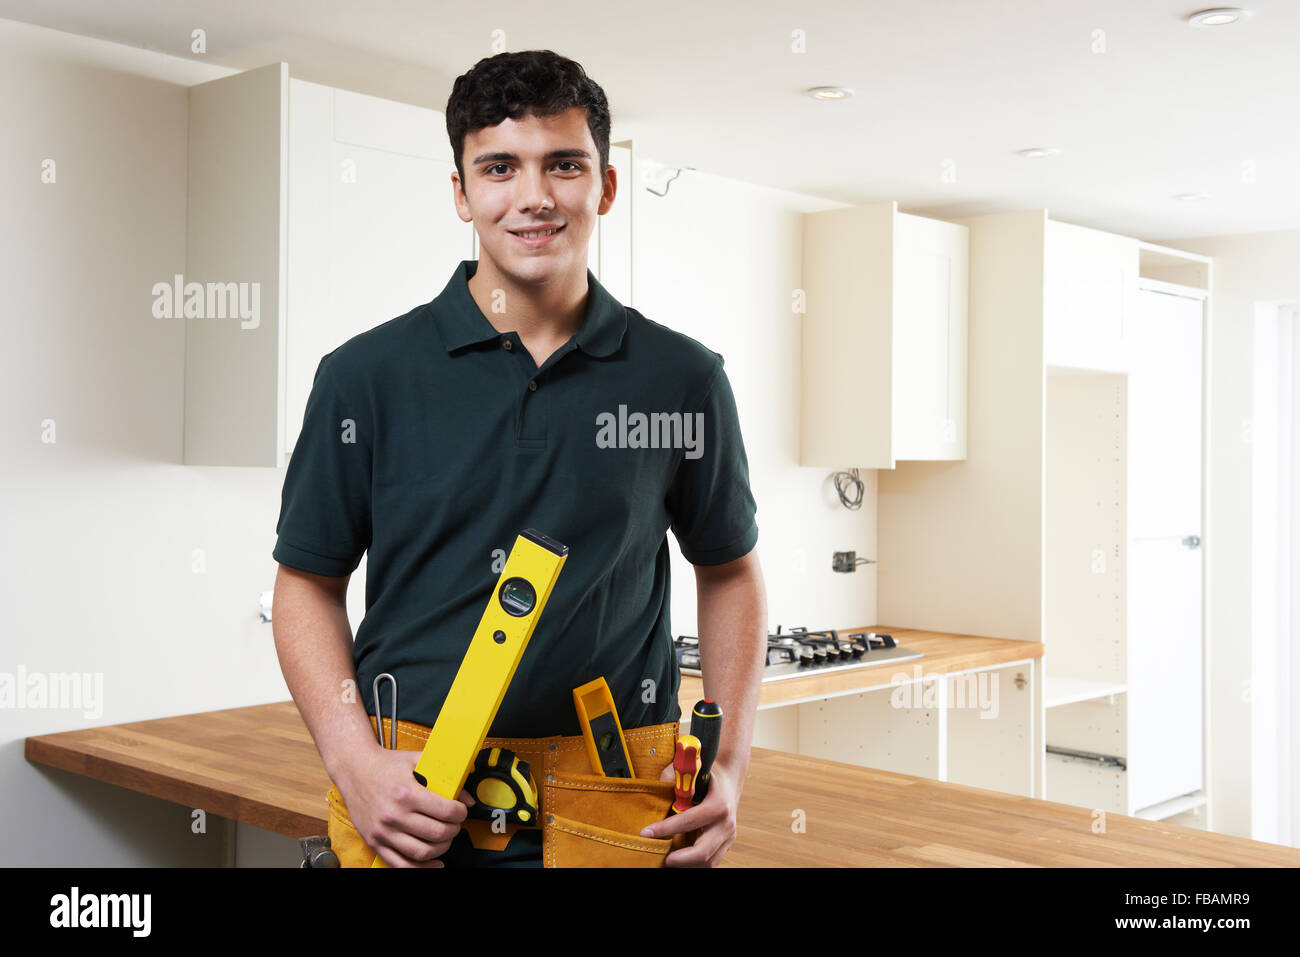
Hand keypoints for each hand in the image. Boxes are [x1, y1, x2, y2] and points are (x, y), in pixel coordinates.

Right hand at [336, 746, 475, 867]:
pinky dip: (421, 869)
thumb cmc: (385, 765)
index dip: (461, 813)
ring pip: (422, 852)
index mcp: (406, 793)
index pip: (446, 811)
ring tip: (445, 838)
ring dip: (442, 848)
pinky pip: (401, 864)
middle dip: (454, 830)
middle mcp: (394, 815)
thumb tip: (466, 798)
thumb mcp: (416, 761)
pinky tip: (434, 863)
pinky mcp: (375, 842)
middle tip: (455, 824)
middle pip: (437, 833)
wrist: (353, 770)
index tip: (461, 811)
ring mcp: (384, 831)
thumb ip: (443, 776)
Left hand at [640, 759, 739, 866]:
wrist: (728, 780)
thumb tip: (656, 790)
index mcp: (718, 805)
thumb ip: (673, 778)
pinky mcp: (727, 843)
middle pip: (702, 852)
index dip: (665, 829)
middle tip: (660, 857)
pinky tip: (679, 859)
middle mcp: (726, 823)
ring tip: (667, 858)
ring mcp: (729, 836)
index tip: (645, 833)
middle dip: (679, 859)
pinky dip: (694, 864)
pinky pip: (712, 861)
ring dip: (686, 864)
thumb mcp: (691, 770)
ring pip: (708, 862)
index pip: (688, 821)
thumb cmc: (707, 774)